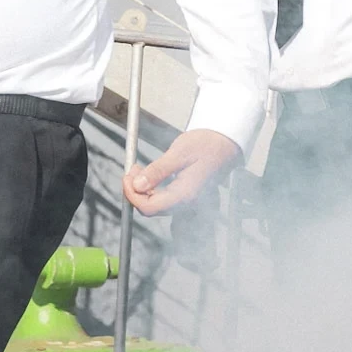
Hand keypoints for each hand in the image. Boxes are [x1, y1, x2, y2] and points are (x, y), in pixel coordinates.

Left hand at [124, 128, 239, 214]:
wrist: (225, 142)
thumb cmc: (207, 144)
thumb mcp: (179, 152)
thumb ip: (158, 171)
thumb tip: (138, 185)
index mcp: (186, 193)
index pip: (150, 207)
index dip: (133, 195)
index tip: (126, 177)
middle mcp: (187, 202)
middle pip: (152, 209)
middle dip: (136, 192)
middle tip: (132, 170)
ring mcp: (188, 201)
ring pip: (157, 205)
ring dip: (143, 191)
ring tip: (139, 169)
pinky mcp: (187, 196)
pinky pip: (165, 200)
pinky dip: (153, 190)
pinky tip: (150, 176)